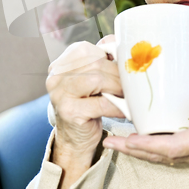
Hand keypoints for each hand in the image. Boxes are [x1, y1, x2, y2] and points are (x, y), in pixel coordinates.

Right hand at [46, 35, 123, 188]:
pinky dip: (117, 106)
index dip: (110, 56)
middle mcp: (56, 76)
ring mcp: (60, 94)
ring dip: (119, 88)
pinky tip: (125, 110)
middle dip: (118, 73)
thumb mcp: (91, 80)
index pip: (87, 50)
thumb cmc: (86, 106)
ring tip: (129, 95)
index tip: (124, 66)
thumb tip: (124, 48)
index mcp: (61, 64)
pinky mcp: (69, 112)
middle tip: (133, 83)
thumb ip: (101, 61)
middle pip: (95, 64)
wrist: (74, 139)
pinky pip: (101, 103)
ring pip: (98, 80)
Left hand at [103, 81, 188, 187]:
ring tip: (114, 141)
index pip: (171, 147)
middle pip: (156, 155)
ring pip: (157, 156)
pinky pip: (165, 154)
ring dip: (135, 150)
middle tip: (108, 141)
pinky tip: (137, 141)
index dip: (148, 145)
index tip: (129, 139)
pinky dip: (147, 149)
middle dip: (131, 149)